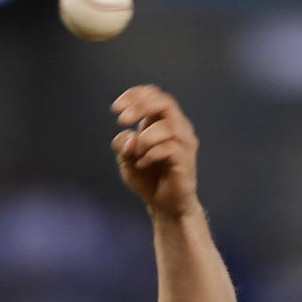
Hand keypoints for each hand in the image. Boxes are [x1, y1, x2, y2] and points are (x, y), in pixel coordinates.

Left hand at [111, 85, 198, 218]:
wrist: (164, 206)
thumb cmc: (147, 180)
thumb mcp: (126, 161)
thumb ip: (123, 146)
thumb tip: (129, 137)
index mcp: (163, 121)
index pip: (154, 95)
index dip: (136, 95)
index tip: (115, 107)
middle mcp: (178, 127)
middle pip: (164, 103)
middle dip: (141, 108)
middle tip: (123, 120)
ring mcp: (185, 143)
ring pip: (167, 126)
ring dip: (145, 138)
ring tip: (136, 155)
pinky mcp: (186, 159)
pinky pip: (169, 147)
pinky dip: (151, 154)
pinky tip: (142, 164)